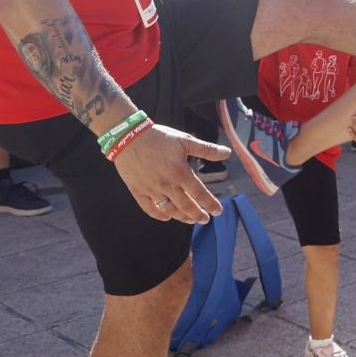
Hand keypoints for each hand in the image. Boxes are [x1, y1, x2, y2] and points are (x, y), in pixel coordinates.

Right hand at [112, 124, 228, 222]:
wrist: (127, 136)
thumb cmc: (158, 137)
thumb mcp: (185, 140)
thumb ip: (207, 149)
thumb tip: (227, 152)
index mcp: (180, 172)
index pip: (199, 193)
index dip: (210, 204)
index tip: (218, 211)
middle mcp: (167, 184)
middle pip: (186, 206)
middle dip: (198, 215)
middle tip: (205, 220)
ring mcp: (151, 189)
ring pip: (169, 209)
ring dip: (182, 217)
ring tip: (190, 220)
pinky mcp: (137, 190)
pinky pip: (149, 208)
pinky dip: (159, 215)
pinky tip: (167, 217)